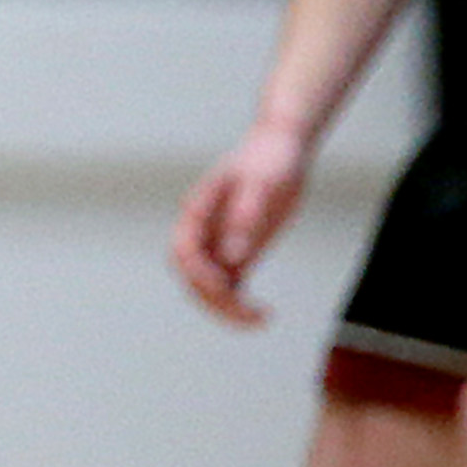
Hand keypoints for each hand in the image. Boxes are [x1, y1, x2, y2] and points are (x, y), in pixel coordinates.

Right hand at [174, 121, 309, 325]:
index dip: (201, 276)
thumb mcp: (263, 185)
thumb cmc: (270, 160)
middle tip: (250, 316)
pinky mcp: (238, 249)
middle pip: (191, 275)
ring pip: (208, 285)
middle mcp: (201, 230)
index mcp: (197, 211)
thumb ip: (245, 220)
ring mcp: (218, 241)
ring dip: (227, 307)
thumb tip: (234, 260)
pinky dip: (240, 302)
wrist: (281, 147)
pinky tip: (263, 313)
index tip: (230, 290)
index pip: (184, 252)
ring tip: (261, 319)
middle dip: (214, 300)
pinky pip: (231, 283)